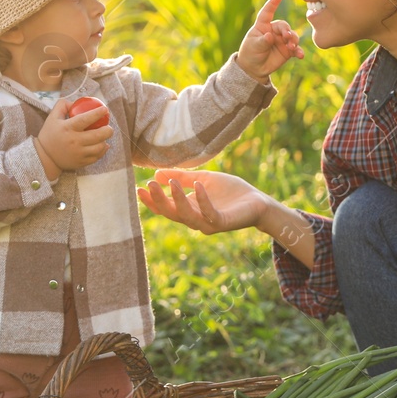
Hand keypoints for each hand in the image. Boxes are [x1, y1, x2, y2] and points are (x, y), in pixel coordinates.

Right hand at [36, 97, 111, 173]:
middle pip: (97, 135)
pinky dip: (102, 150)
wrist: (44, 157)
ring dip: (105, 141)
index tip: (105, 109)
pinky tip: (103, 145)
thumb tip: (75, 102)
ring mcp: (79, 153)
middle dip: (108, 130)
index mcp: (67, 128)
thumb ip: (62, 106)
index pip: (85, 119)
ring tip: (104, 137)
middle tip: (109, 127)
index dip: (97, 113)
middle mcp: (74, 141)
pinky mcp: (81, 162)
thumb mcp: (52, 117)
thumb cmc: (49, 134)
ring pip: (99, 147)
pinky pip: (96, 156)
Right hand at [136, 168, 270, 234]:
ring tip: (170, 183)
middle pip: (171, 213)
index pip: (165, 208)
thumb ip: (182, 178)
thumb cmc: (230, 192)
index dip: (151, 201)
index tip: (139, 188)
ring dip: (176, 199)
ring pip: (186, 215)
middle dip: (158, 201)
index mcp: (189, 210)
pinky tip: (197, 184)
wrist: (257, 202)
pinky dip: (202, 199)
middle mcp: (196, 220)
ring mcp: (208, 223)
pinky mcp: (223, 222)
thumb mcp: (203, 179)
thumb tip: (157, 173)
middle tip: (148, 185)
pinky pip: (209, 213)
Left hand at [233, 0, 303, 79]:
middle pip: (283, 26)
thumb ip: (262, 41)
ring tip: (291, 47)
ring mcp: (282, 40)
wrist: (255, 68)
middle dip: (286, 30)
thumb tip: (270, 36)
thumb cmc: (250, 53)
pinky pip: (296, 49)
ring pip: (292, 36)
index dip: (272, 4)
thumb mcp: (253, 46)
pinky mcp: (288, 50)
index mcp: (262, 26)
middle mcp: (274, 31)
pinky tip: (300, 55)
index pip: (267, 13)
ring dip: (294, 40)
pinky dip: (299, 51)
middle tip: (287, 36)